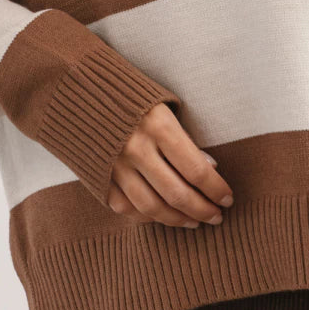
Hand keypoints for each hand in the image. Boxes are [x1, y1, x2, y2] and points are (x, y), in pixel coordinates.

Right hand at [107, 102, 233, 228]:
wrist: (80, 87)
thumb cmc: (131, 94)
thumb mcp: (164, 106)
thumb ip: (185, 138)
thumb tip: (210, 168)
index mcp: (158, 125)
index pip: (196, 170)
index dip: (216, 189)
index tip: (228, 198)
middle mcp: (136, 148)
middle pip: (177, 194)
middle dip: (203, 210)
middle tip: (217, 217)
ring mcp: (115, 166)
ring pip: (152, 207)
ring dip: (178, 220)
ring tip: (195, 222)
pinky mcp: (99, 176)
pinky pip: (126, 207)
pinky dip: (146, 216)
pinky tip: (162, 216)